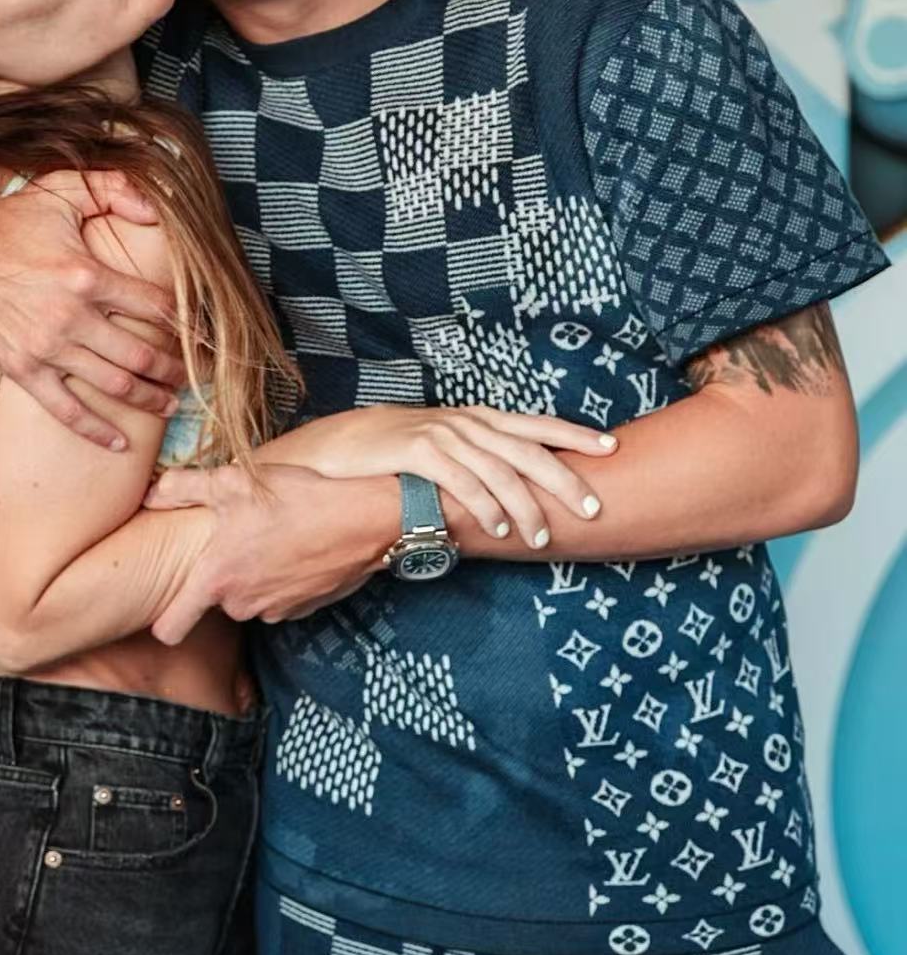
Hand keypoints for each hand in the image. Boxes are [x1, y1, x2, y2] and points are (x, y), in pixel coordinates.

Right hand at [0, 171, 186, 448]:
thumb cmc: (7, 221)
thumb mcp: (62, 190)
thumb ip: (114, 191)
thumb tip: (155, 208)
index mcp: (89, 275)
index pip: (155, 307)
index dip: (189, 325)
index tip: (207, 339)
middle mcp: (72, 316)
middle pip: (141, 354)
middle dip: (174, 370)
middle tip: (192, 378)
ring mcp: (47, 347)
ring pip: (113, 384)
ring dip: (148, 399)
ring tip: (169, 404)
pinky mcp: (23, 369)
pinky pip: (65, 409)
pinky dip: (95, 430)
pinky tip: (119, 441)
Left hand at [144, 464, 389, 643]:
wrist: (362, 518)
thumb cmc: (296, 497)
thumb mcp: (233, 481)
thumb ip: (184, 488)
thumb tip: (151, 494)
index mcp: (217, 578)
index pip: (170, 629)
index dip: (163, 621)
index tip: (167, 604)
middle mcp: (243, 604)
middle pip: (216, 603)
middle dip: (223, 577)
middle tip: (238, 539)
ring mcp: (275, 610)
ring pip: (250, 600)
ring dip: (254, 577)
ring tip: (270, 538)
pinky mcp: (303, 609)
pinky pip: (279, 599)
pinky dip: (282, 580)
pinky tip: (295, 549)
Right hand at [270, 403, 617, 548]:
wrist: (342, 444)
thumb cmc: (398, 453)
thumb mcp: (445, 448)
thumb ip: (479, 459)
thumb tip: (518, 487)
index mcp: (479, 419)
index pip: (536, 425)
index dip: (575, 435)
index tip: (612, 447)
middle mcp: (466, 423)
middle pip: (528, 449)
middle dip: (564, 479)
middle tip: (592, 508)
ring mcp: (442, 435)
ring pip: (498, 471)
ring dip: (524, 506)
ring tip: (540, 535)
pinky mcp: (417, 451)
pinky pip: (461, 481)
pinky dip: (483, 506)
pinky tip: (497, 529)